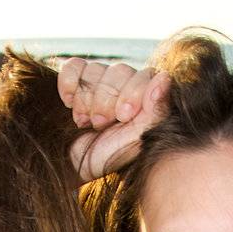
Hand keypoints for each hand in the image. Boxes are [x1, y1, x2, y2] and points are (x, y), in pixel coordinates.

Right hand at [56, 58, 171, 181]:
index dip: (132, 93)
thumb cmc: (110, 155)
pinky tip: (69, 103)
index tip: (122, 116)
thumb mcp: (136, 139)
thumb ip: (155, 110)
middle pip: (119, 70)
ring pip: (95, 69)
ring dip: (86, 99)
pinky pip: (72, 66)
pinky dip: (68, 84)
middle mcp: (126, 83)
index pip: (144, 75)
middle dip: (105, 101)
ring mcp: (100, 79)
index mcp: (146, 96)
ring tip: (85, 121)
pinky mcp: (76, 79)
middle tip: (100, 124)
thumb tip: (164, 78)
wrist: (74, 164)